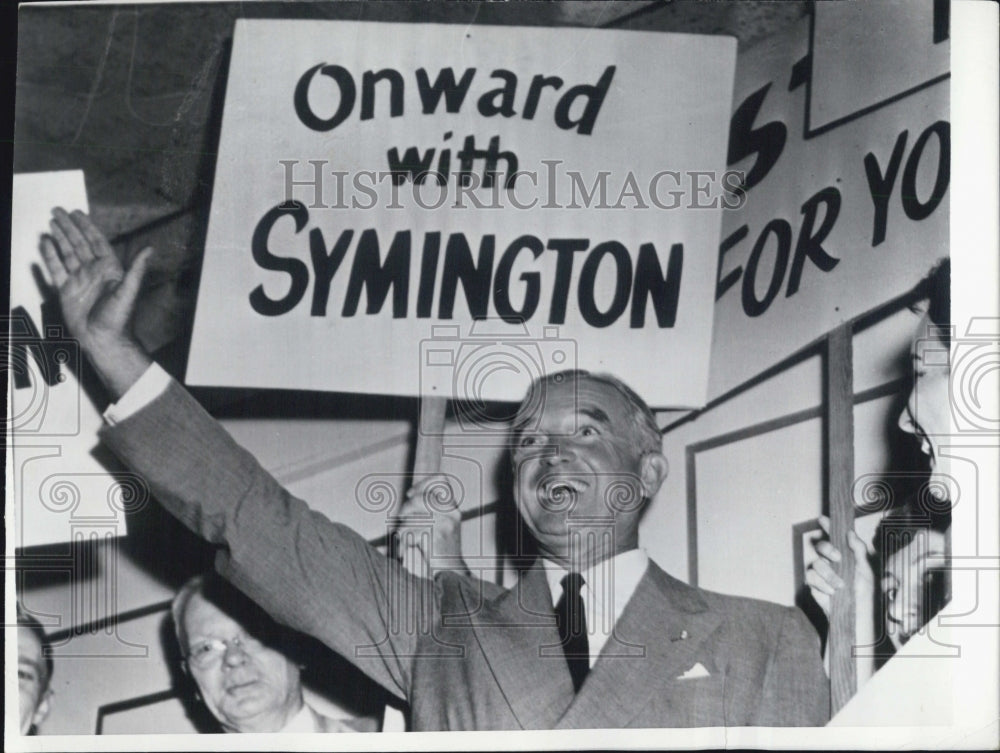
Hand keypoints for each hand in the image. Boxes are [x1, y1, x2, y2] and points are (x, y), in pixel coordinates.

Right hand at [40, 208, 153, 397]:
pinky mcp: (66, 290)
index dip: (87, 226)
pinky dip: (50, 256)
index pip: (96, 241)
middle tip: (58, 210)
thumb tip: (151, 249)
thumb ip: (137, 269)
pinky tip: (46, 243)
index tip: (77, 213)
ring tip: (52, 222)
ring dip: (60, 237)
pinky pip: (56, 268)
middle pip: (79, 243)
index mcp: (109, 269)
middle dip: (69, 227)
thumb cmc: (119, 318)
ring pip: (67, 252)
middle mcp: (93, 271)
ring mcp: (79, 279)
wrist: (102, 339)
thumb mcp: (129, 290)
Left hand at [396, 474, 467, 576]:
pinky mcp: (436, 536)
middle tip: (402, 520)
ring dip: (404, 530)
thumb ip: (430, 508)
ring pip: (412, 518)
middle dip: (405, 509)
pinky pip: (410, 533)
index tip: (410, 494)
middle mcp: (452, 513)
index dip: (423, 484)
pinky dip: (405, 543)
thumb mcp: (441, 524)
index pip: (441, 480)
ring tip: (407, 541)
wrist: (450, 573)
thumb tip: (411, 494)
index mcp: (453, 508)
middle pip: (419, 498)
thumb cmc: (440, 549)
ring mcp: (445, 524)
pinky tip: (408, 550)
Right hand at [805, 515, 874, 618]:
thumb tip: (850, 532)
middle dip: (827, 549)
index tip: (823, 519)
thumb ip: (858, 550)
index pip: (834, 537)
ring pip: (815, 563)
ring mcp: (822, 573)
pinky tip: (831, 592)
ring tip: (840, 586)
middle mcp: (831, 562)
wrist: (857, 615)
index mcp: (844, 555)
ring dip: (828, 574)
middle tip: (837, 557)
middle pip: (821, 546)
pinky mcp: (814, 585)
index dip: (827, 526)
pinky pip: (811, 578)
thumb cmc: (865, 593)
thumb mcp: (866, 569)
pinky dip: (822, 584)